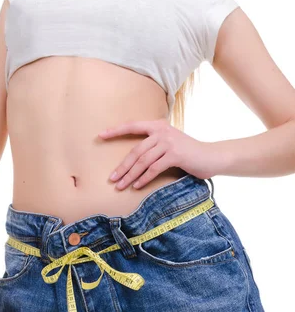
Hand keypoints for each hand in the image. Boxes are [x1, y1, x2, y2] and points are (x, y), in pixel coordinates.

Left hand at [99, 118, 217, 189]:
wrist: (211, 156)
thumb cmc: (188, 153)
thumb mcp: (169, 143)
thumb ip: (154, 145)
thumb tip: (133, 158)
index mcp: (158, 125)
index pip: (133, 126)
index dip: (116, 131)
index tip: (100, 136)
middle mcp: (162, 131)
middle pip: (136, 151)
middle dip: (122, 167)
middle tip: (112, 178)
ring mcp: (168, 142)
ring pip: (143, 161)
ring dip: (130, 176)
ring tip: (121, 186)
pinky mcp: (175, 155)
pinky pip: (154, 169)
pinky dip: (144, 179)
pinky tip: (137, 186)